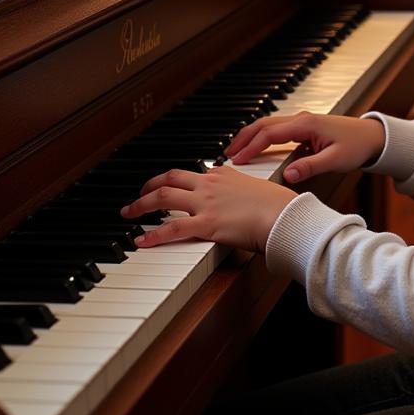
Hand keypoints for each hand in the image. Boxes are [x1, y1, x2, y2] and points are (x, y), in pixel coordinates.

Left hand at [120, 167, 296, 252]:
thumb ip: (241, 189)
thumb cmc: (277, 205)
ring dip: (141, 204)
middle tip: (138, 195)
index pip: (191, 173)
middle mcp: (210, 184)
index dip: (174, 181)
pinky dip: (153, 234)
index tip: (167, 187)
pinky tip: (141, 241)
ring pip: (163, 197)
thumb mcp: (257, 188)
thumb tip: (240, 197)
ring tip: (129, 212)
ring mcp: (205, 202)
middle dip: (149, 186)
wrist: (283, 215)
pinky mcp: (205, 224)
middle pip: (169, 179)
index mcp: (223, 174)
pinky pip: (171, 228)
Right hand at [226, 111, 385, 184]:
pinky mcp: (305, 127)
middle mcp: (301, 119)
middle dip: (243, 138)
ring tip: (236, 150)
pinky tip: (257, 148)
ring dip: (251, 136)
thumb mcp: (335, 160)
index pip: (269, 134)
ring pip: (269, 125)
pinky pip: (278, 129)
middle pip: (264, 124)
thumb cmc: (357, 146)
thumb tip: (288, 175)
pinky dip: (263, 137)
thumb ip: (310, 166)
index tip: (237, 160)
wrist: (373, 136)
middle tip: (227, 154)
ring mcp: (302, 121)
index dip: (251, 147)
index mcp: (306, 125)